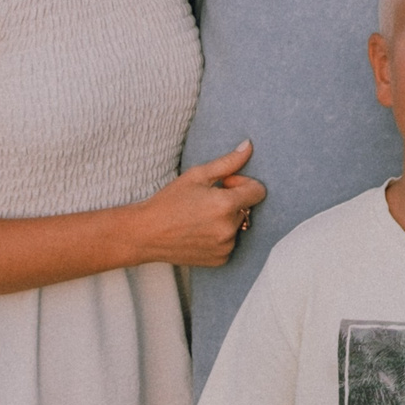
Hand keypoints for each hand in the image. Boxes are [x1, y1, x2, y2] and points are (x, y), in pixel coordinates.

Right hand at [132, 142, 267, 267]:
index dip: (243, 184)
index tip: (225, 184)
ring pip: (239, 226)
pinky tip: (200, 232)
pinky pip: (230, 242)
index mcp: (225, 205)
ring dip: (227, 220)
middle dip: (233, 202)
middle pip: (248, 208)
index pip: (259, 191)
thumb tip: (248, 145)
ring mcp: (225, 246)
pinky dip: (220, 236)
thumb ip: (228, 162)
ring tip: (200, 218)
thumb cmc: (169, 201)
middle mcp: (229, 228)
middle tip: (206, 201)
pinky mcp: (221, 259)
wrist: (145, 234)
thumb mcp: (197, 176)